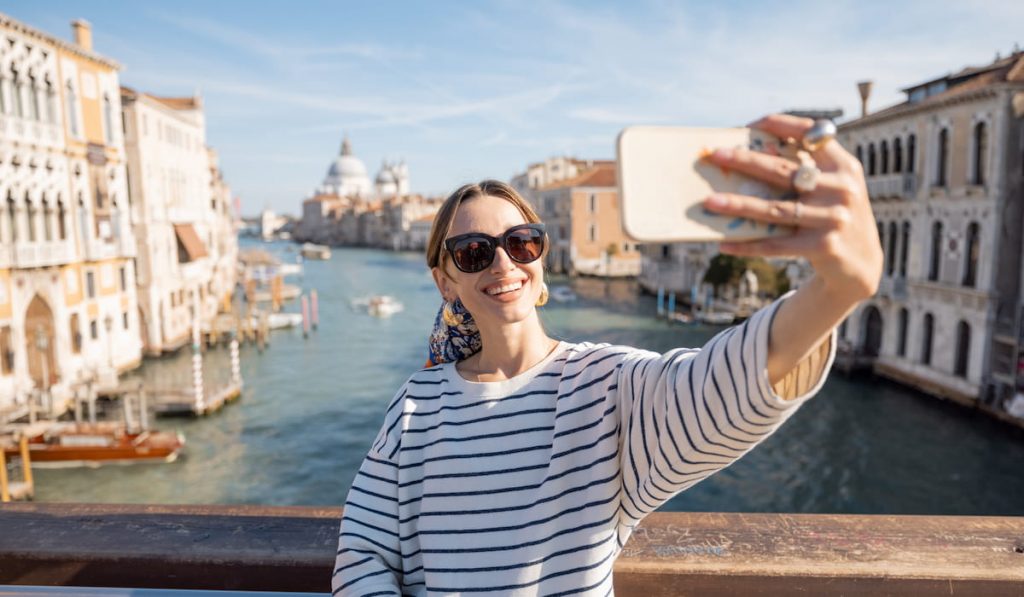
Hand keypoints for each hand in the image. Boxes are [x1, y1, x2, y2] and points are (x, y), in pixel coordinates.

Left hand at [702, 113, 882, 302]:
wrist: (862, 265)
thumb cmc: (834, 216)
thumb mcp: (833, 188)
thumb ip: (807, 170)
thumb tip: (749, 158)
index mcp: (844, 166)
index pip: (812, 134)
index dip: (781, 125)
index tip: (749, 125)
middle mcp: (841, 189)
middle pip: (784, 170)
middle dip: (745, 160)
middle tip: (716, 155)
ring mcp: (834, 218)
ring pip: (775, 209)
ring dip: (738, 204)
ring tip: (710, 201)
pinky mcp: (823, 247)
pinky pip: (777, 244)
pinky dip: (748, 245)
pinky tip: (724, 243)